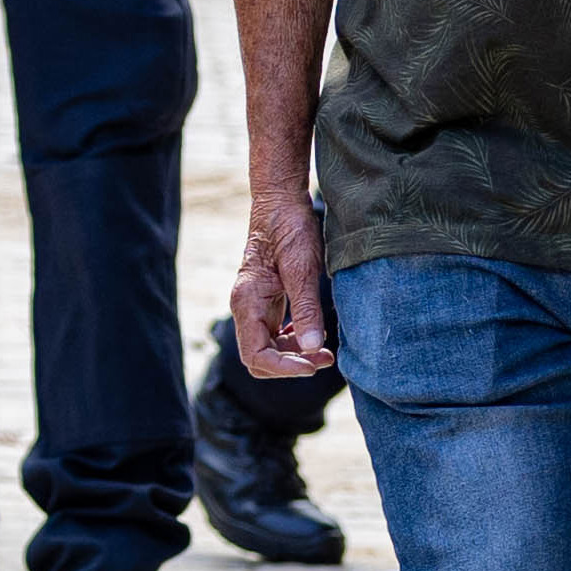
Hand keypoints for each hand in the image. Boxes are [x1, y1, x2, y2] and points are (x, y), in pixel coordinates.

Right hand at [232, 193, 332, 378]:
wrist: (280, 202)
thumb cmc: (289, 229)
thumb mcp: (302, 269)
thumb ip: (306, 309)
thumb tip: (313, 349)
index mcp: (247, 301)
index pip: (256, 355)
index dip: (284, 368)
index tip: (313, 364)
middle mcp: (245, 307)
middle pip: (259, 358)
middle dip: (291, 365)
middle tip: (325, 358)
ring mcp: (253, 305)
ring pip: (267, 348)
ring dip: (294, 355)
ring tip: (325, 349)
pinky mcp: (265, 301)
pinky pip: (274, 333)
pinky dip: (293, 341)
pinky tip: (313, 331)